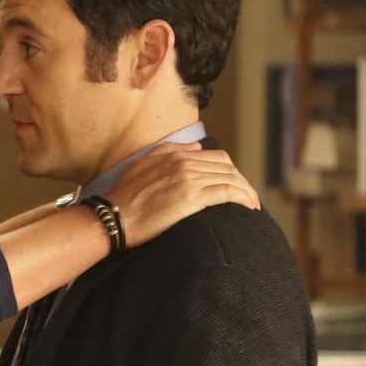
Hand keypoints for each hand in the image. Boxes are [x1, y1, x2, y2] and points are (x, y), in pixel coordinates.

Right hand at [106, 142, 260, 247]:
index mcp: (176, 156)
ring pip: (231, 179)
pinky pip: (227, 193)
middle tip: (248, 198)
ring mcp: (189, 181)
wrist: (113, 218)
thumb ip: (170, 151)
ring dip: (246, 192)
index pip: (217, 157)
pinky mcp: (191, 199)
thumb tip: (196, 147)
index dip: (232, 171)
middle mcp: (185, 164)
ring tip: (252, 205)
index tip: (236, 184)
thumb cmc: (123, 196)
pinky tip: (249, 207)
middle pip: (228, 168)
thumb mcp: (142, 163)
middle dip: (243, 182)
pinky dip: (242, 198)